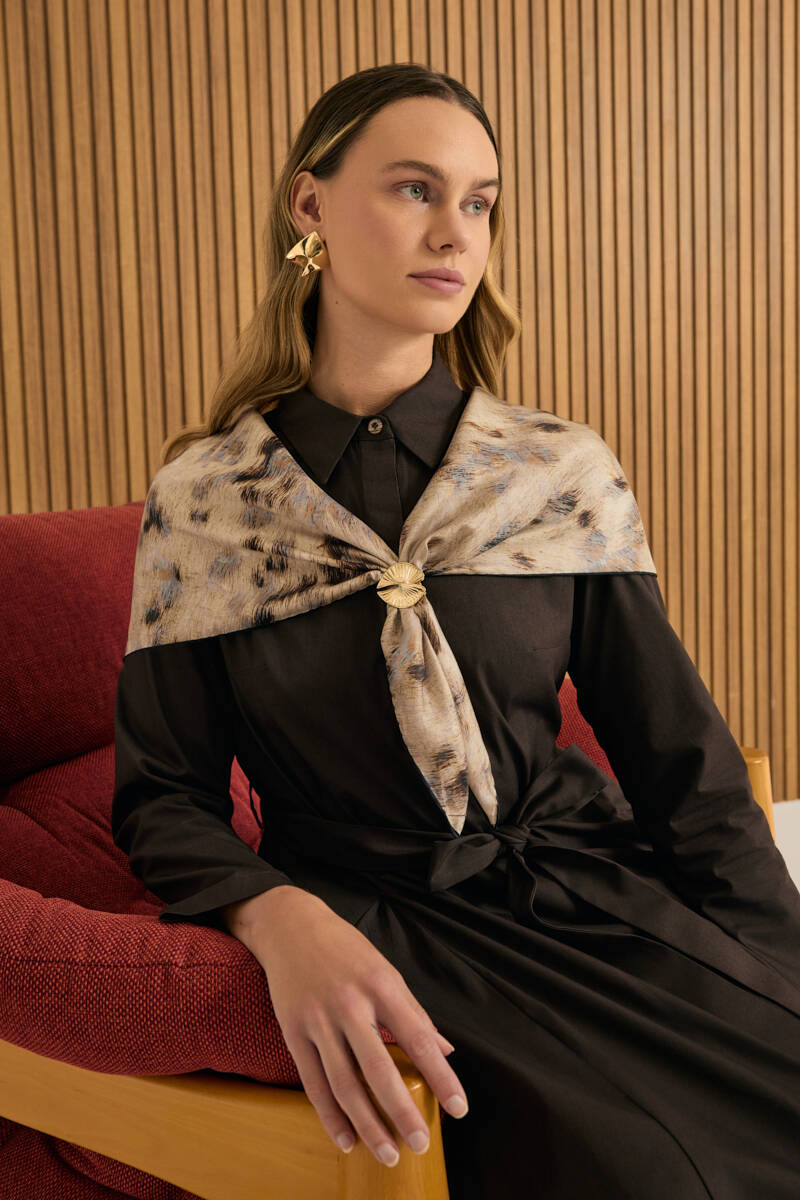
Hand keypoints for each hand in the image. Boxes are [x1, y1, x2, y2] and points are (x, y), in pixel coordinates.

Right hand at [253, 889, 468, 1165]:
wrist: (291, 926)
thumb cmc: (346, 949)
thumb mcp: (386, 970)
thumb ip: (415, 1013)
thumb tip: (445, 1051)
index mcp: (381, 986)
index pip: (419, 1039)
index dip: (442, 1077)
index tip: (459, 1108)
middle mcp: (350, 1004)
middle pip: (379, 1069)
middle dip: (402, 1112)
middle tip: (420, 1144)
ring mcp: (318, 1019)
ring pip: (344, 1083)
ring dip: (367, 1124)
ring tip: (388, 1154)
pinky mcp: (292, 1031)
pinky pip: (313, 1082)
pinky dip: (330, 1116)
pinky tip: (346, 1140)